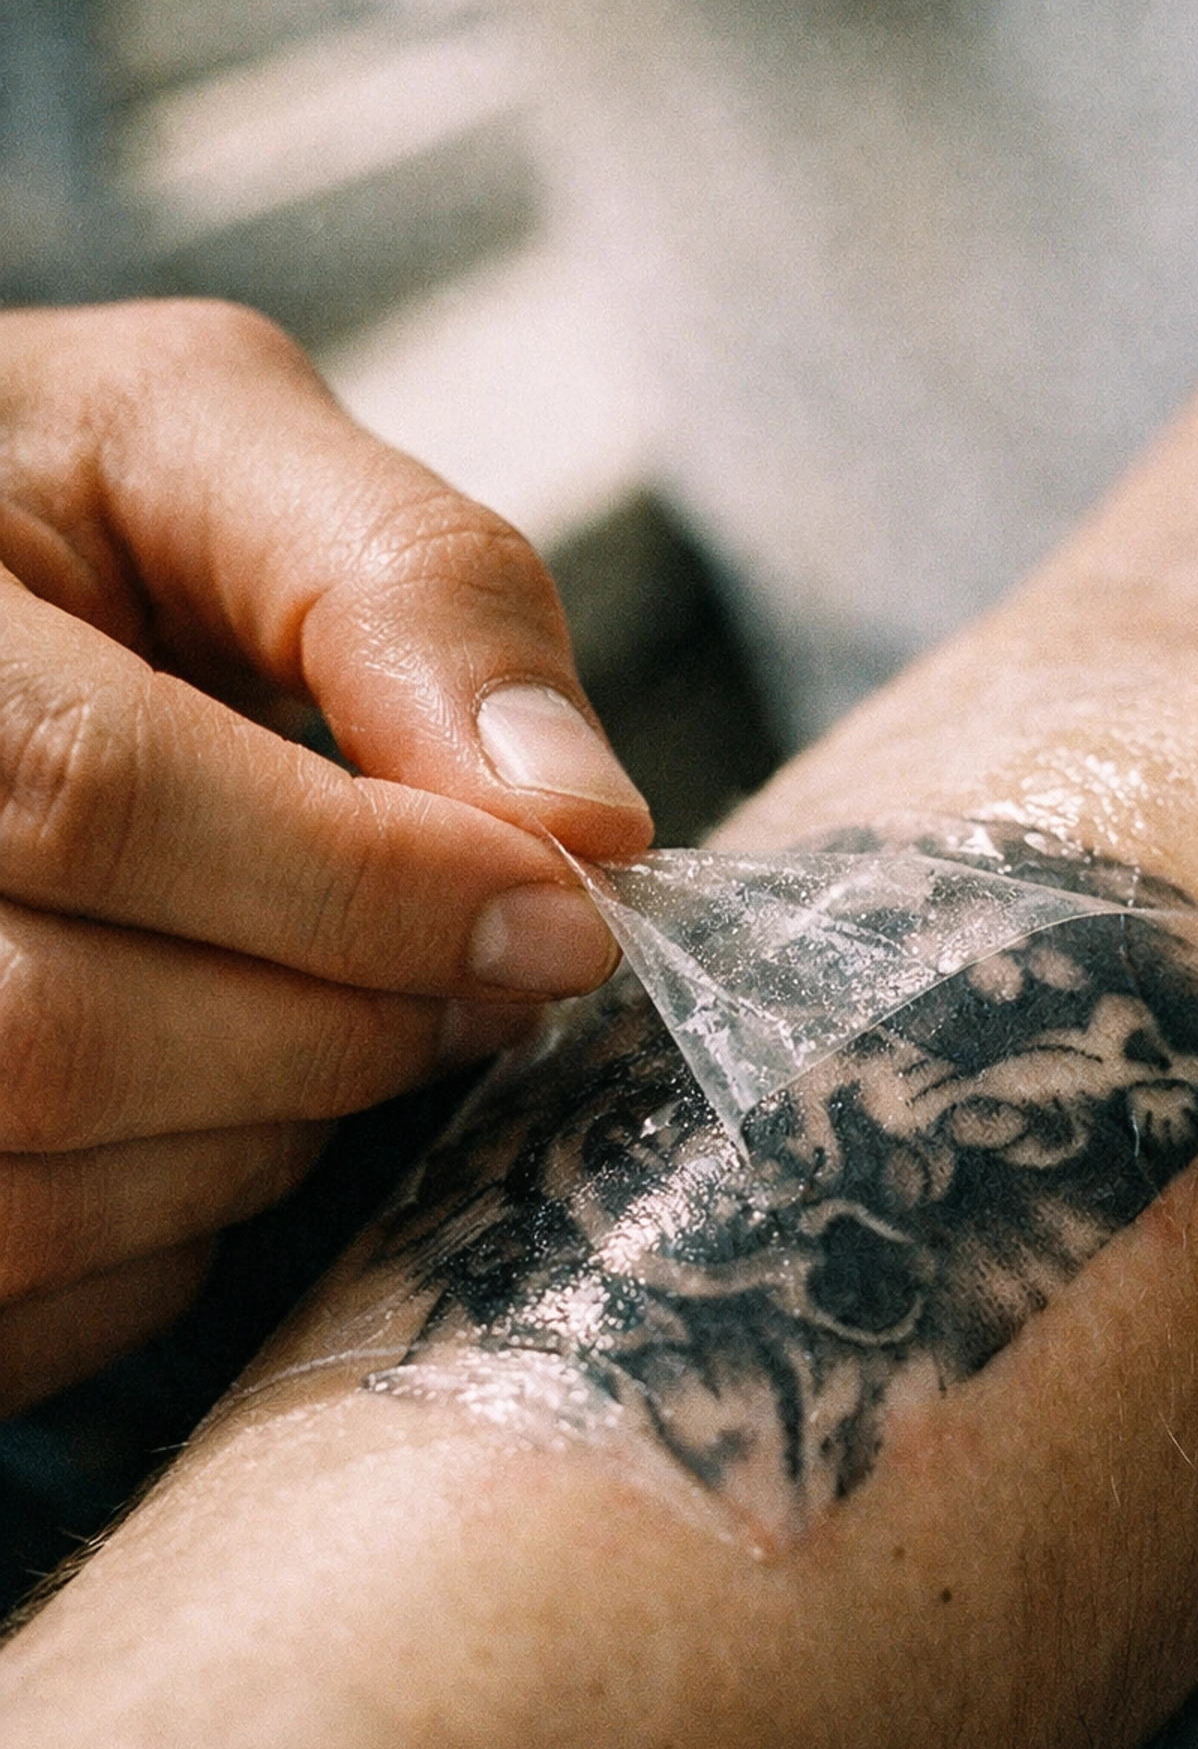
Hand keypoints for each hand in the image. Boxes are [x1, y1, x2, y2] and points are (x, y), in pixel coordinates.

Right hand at [0, 301, 650, 1411]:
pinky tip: (210, 1109)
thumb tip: (589, 820)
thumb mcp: (201, 449)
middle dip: (334, 1031)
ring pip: (34, 1194)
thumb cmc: (49, 516)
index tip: (564, 918)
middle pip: (55, 1036)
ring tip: (336, 1024)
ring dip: (261, 1142)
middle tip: (476, 987)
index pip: (94, 797)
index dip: (364, 887)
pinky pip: (19, 1299)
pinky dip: (166, 1240)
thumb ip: (402, 584)